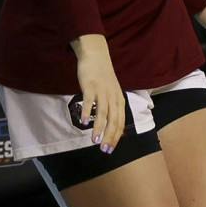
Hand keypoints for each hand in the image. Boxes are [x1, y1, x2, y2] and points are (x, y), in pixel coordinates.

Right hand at [72, 36, 125, 151]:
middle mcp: (113, 96)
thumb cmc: (103, 78)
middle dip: (110, 136)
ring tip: (95, 140)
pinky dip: (88, 111)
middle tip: (104, 150)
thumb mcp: (111, 93)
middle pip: (114, 119)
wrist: (97, 56)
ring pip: (103, 112)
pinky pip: (90, 100)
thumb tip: (108, 125)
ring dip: (99, 127)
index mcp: (119, 100)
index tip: (110, 149)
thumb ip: (111, 107)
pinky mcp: (91, 86)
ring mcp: (102, 91)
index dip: (116, 136)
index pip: (121, 121)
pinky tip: (85, 121)